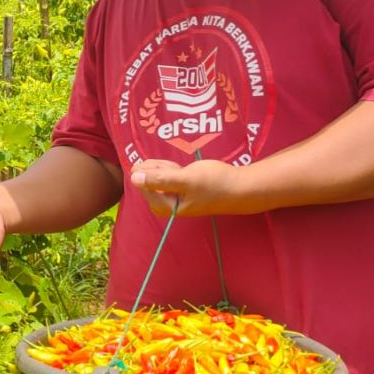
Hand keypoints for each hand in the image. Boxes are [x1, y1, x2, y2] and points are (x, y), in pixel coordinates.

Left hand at [129, 158, 252, 216]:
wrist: (240, 187)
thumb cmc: (214, 183)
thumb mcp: (185, 179)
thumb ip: (159, 179)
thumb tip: (133, 178)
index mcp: (165, 206)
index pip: (142, 184)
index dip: (151, 169)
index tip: (169, 167)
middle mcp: (167, 205)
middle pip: (148, 180)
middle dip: (160, 168)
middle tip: (177, 168)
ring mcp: (174, 198)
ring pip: (158, 176)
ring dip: (167, 167)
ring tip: (182, 168)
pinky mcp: (182, 190)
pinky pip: (168, 177)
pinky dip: (173, 170)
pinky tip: (183, 169)